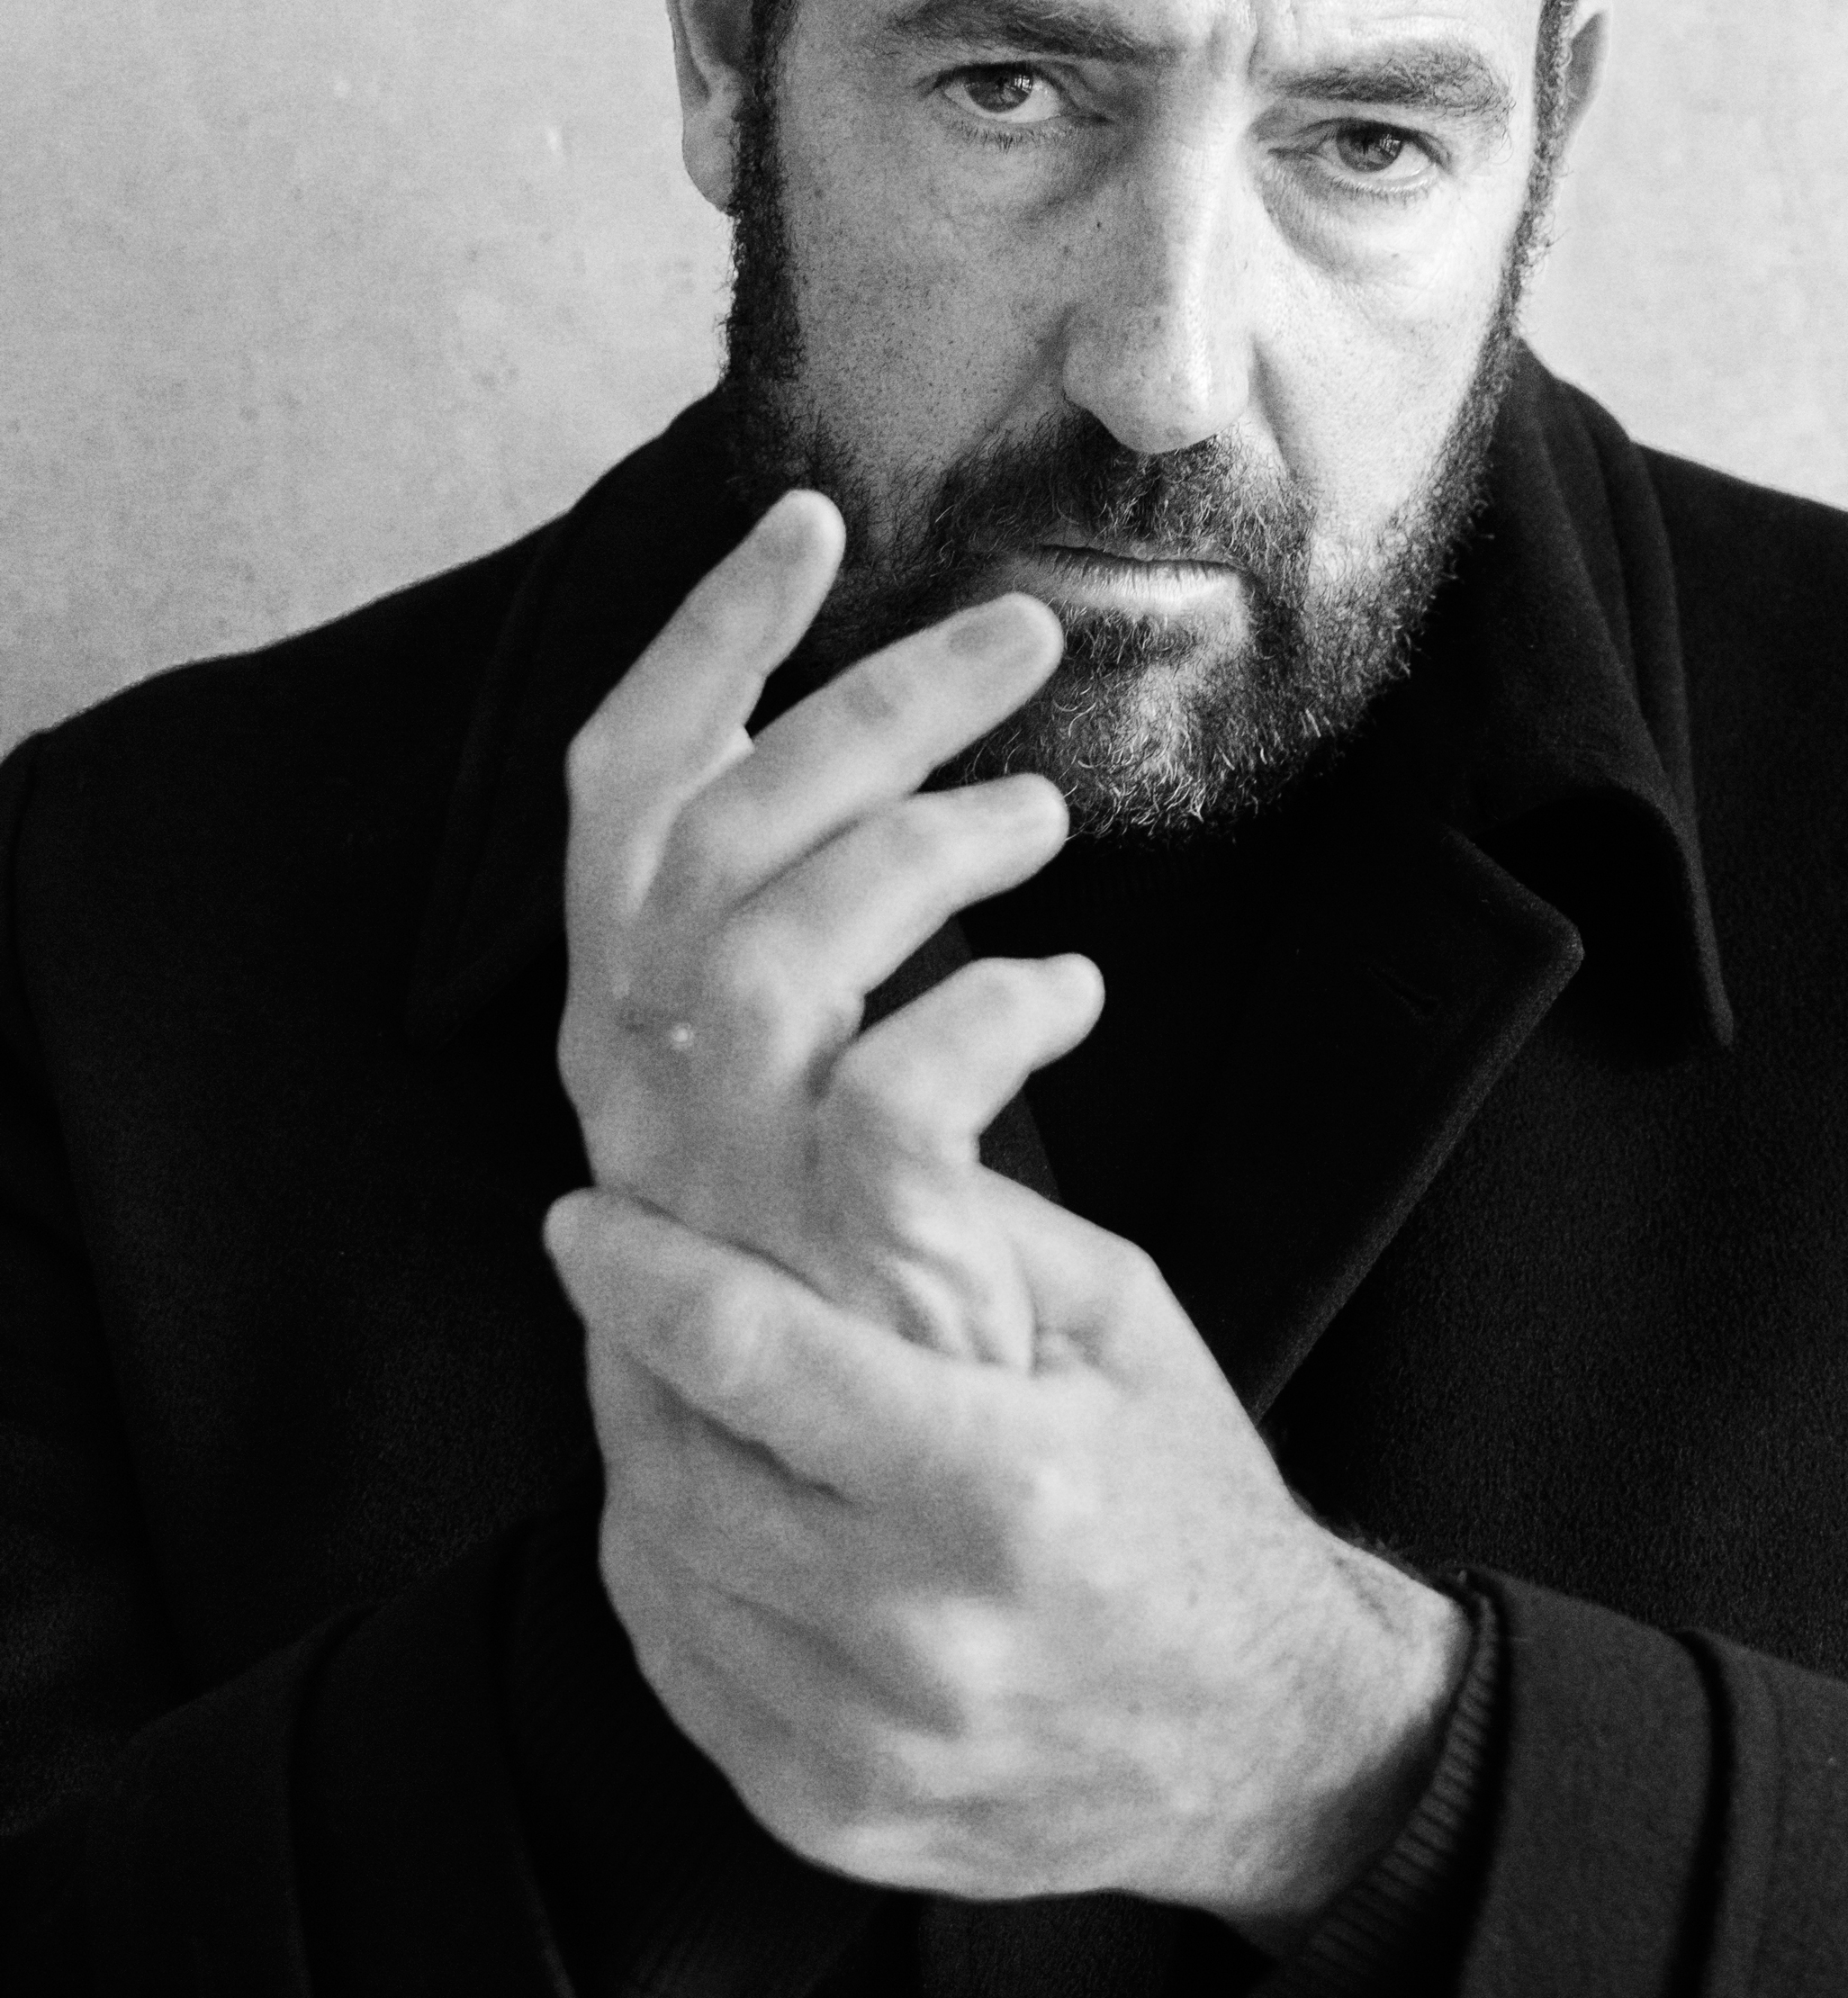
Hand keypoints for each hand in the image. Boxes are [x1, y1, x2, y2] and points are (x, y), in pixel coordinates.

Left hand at [545, 1176, 1473, 1928]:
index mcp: (1006, 1489)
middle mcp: (922, 1633)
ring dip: (637, 1457)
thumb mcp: (1122, 1317)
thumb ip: (961, 1222)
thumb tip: (804, 1133)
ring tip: (669, 1386)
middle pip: (674, 1466)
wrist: (1266, 1737)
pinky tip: (710, 1508)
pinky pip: (679, 1664)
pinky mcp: (824, 1815)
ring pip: (656, 1567)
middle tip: (619, 1287)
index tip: (586, 1218)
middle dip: (620, 1356)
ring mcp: (864, 1743)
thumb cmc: (1191, 1497)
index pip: (751, 1354)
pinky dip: (668, 1568)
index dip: (643, 1273)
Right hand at [556, 490, 1102, 1367]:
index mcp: (623, 1003)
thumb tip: (865, 740)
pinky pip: (893, 1091)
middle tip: (1020, 634)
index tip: (807, 521)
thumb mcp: (804, 1046)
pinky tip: (1073, 986)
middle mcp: (633, 1077)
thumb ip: (799, 906)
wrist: (862, 1477)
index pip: (623, 785)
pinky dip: (997, 1012)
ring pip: (777, 942)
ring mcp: (714, 1173)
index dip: (703, 640)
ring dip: (925, 844)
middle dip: (868, 703)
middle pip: (713, 835)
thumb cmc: (857, 1224)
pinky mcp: (820, 1254)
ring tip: (1045, 818)